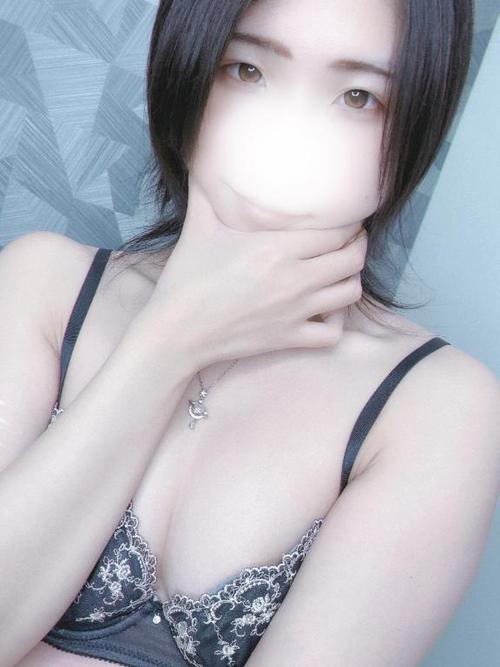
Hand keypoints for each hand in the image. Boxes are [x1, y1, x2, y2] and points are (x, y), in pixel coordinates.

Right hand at [142, 175, 367, 368]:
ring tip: (340, 272)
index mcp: (278, 248)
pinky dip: (337, 322)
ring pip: (350, 293)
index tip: (345, 219)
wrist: (177, 332)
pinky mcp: (290, 339)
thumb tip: (199, 156)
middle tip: (349, 240)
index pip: (337, 232)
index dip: (349, 223)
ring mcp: (296, 312)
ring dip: (351, 279)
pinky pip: (333, 334)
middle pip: (353, 259)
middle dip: (357, 246)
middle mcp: (296, 279)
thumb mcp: (198, 227)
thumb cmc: (187, 279)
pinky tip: (327, 312)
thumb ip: (206, 191)